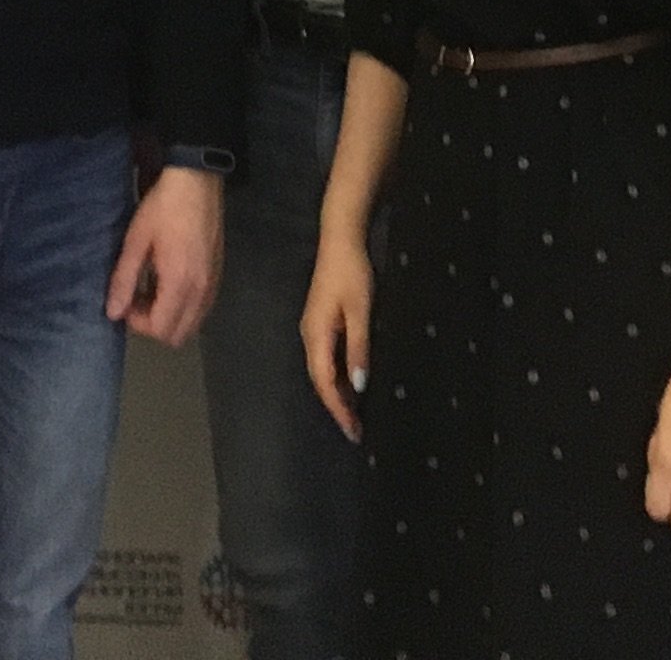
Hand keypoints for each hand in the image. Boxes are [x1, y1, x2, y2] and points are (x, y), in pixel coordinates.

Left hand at [108, 165, 224, 346]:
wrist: (196, 180)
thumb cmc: (162, 208)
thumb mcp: (136, 241)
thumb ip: (124, 280)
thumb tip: (113, 314)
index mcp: (179, 283)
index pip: (160, 330)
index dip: (138, 322)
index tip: (126, 299)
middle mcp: (201, 290)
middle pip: (179, 335)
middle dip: (154, 325)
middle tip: (138, 297)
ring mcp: (213, 282)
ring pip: (192, 323)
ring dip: (170, 316)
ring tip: (152, 287)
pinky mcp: (218, 273)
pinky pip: (202, 307)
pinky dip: (184, 306)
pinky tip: (170, 279)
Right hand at [302, 222, 374, 441]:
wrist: (340, 240)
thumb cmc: (352, 274)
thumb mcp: (361, 312)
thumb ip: (359, 349)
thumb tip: (359, 387)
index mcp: (316, 336)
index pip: (325, 383)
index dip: (338, 409)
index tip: (353, 430)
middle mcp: (309, 336)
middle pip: (321, 381)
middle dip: (337, 406)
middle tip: (356, 430)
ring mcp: (313, 329)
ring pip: (323, 371)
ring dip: (338, 393)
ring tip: (355, 414)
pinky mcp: (321, 322)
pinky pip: (326, 359)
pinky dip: (338, 376)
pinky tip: (351, 383)